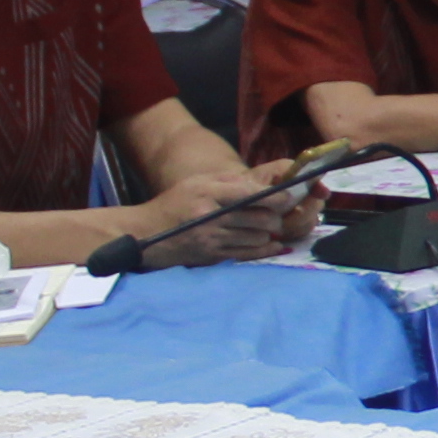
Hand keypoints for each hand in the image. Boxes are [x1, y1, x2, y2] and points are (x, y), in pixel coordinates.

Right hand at [139, 166, 314, 261]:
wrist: (147, 233)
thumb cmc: (175, 203)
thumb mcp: (198, 183)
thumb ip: (229, 181)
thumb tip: (264, 184)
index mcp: (208, 193)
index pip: (250, 194)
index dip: (276, 196)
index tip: (290, 196)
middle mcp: (211, 217)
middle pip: (259, 218)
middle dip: (277, 216)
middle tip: (282, 213)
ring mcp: (212, 239)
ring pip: (257, 237)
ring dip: (269, 233)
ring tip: (270, 226)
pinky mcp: (212, 256)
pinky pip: (247, 254)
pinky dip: (264, 249)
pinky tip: (273, 244)